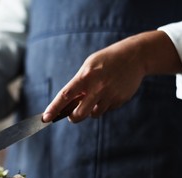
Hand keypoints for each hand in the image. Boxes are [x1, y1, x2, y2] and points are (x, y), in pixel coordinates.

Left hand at [42, 31, 181, 122]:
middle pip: (79, 114)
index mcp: (85, 77)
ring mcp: (109, 95)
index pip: (65, 96)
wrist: (135, 56)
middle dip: (73, 117)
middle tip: (72, 114)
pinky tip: (110, 92)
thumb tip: (69, 104)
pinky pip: (107, 110)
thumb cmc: (106, 61)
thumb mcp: (88, 66)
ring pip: (93, 114)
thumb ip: (78, 85)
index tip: (45, 118)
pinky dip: (104, 105)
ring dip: (90, 110)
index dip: (54, 108)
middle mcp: (97, 87)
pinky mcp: (120, 100)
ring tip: (97, 95)